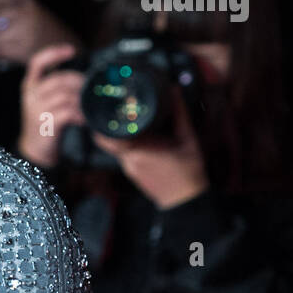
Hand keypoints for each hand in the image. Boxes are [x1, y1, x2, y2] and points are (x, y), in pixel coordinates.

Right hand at [17, 43, 85, 167]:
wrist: (35, 148)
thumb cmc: (44, 121)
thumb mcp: (43, 100)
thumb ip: (56, 87)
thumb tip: (82, 78)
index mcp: (29, 86)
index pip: (37, 62)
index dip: (54, 53)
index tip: (71, 50)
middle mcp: (31, 95)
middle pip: (59, 79)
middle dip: (78, 82)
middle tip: (89, 90)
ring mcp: (37, 109)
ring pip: (66, 95)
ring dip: (81, 100)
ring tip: (87, 107)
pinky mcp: (46, 123)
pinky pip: (68, 112)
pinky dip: (79, 115)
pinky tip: (83, 119)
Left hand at [91, 86, 208, 208]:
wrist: (186, 201)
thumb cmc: (189, 171)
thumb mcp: (188, 138)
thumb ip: (180, 113)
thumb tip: (174, 91)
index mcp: (139, 149)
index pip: (107, 135)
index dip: (102, 122)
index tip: (105, 108)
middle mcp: (129, 160)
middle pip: (108, 140)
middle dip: (110, 125)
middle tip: (115, 111)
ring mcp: (129, 169)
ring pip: (116, 148)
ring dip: (120, 136)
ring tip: (130, 123)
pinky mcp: (132, 174)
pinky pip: (124, 155)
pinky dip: (128, 146)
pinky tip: (140, 139)